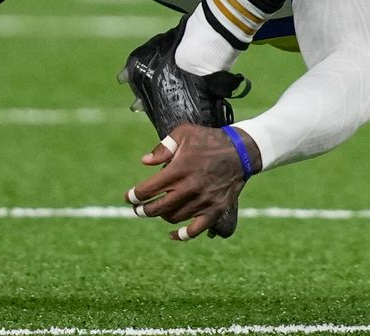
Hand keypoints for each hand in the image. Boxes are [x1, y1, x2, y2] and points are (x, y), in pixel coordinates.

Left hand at [126, 122, 256, 240]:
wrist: (241, 151)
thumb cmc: (209, 140)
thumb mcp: (184, 133)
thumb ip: (163, 147)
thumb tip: (145, 161)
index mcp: (179, 169)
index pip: (148, 189)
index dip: (134, 196)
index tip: (128, 197)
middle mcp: (189, 188)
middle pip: (157, 208)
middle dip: (142, 210)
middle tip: (137, 209)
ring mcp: (202, 201)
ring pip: (173, 217)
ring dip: (162, 216)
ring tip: (158, 210)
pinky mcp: (214, 210)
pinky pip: (195, 230)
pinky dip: (182, 235)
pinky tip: (173, 234)